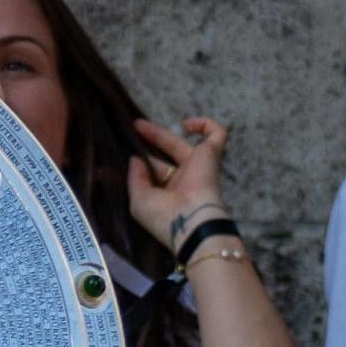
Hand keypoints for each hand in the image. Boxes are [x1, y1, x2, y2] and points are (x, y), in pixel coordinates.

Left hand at [126, 116, 230, 253]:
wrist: (193, 222)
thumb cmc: (164, 216)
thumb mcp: (140, 200)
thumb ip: (135, 178)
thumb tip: (135, 159)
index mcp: (169, 192)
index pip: (156, 172)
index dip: (143, 162)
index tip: (128, 152)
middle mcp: (183, 178)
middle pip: (164, 156)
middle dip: (150, 141)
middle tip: (134, 127)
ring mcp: (198, 165)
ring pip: (181, 143)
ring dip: (161, 132)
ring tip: (139, 124)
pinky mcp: (211, 154)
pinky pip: (217, 134)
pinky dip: (206, 124)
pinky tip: (186, 125)